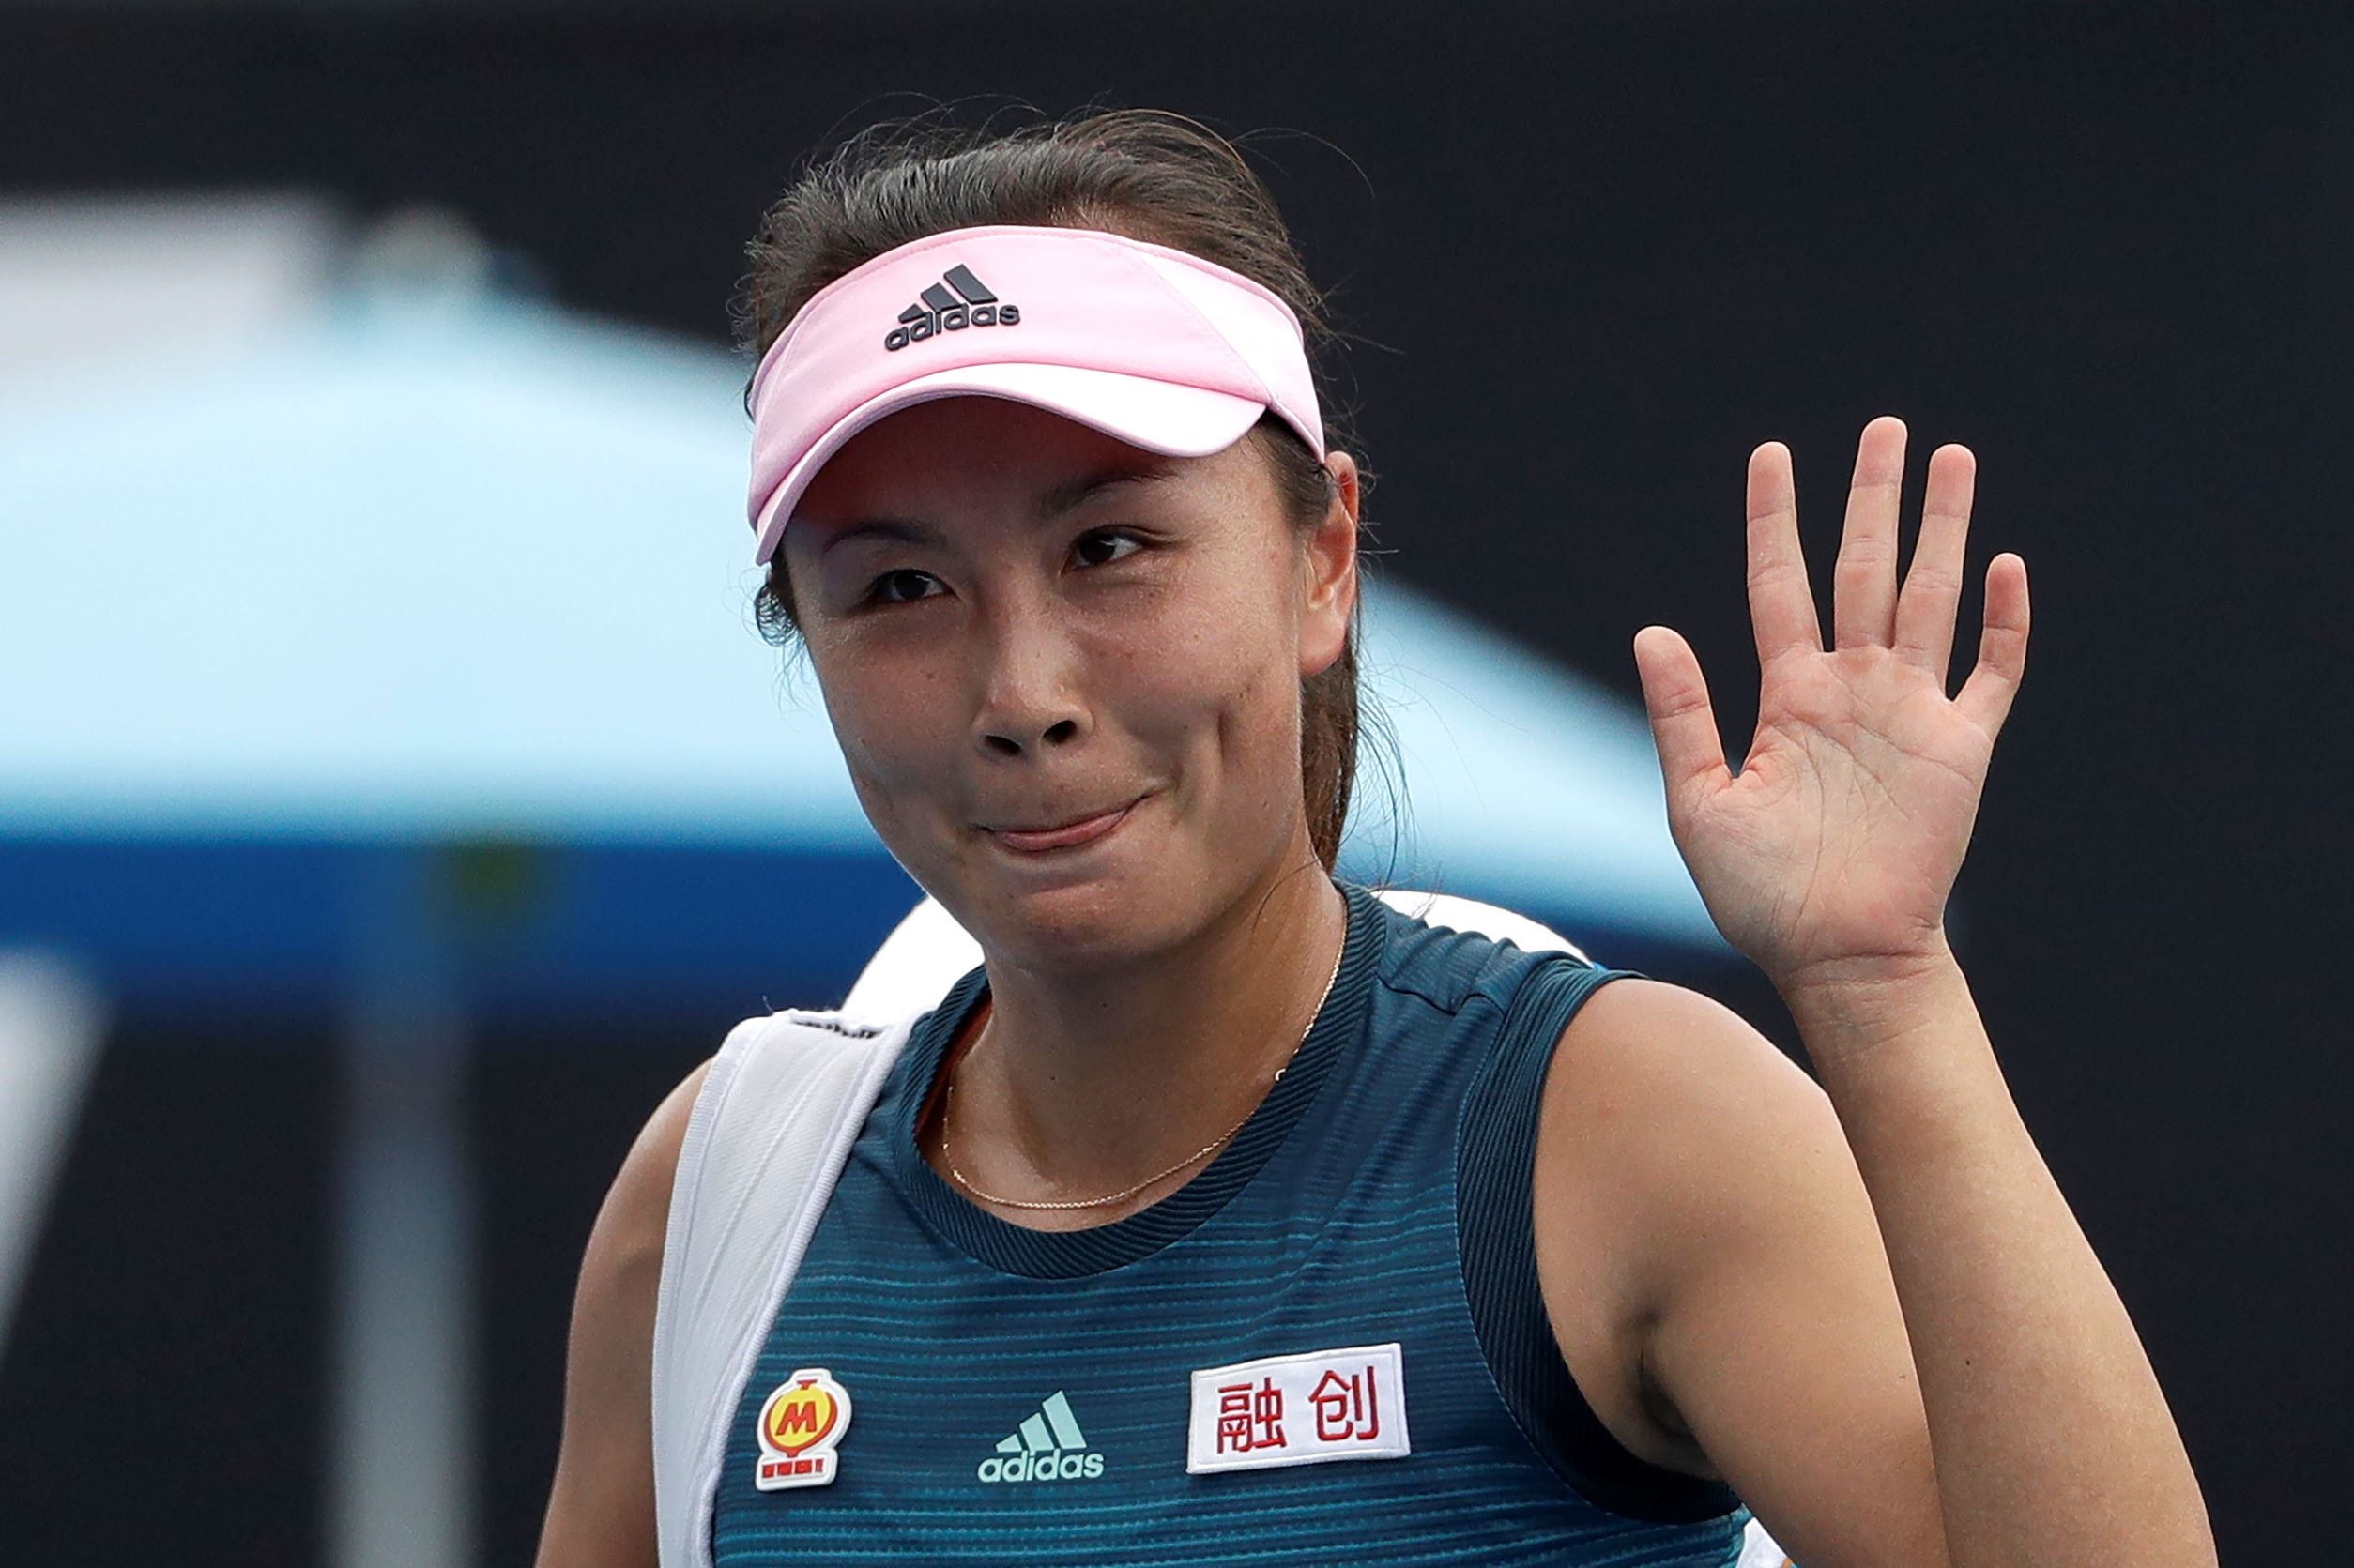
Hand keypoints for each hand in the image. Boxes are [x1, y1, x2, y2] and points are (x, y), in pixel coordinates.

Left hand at [1631, 416, 2029, 992]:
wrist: (1837, 956)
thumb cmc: (1761, 894)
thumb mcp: (1699, 801)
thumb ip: (1681, 713)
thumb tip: (1652, 629)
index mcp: (1788, 696)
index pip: (1779, 585)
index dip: (1774, 520)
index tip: (1771, 454)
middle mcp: (1851, 690)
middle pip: (1864, 570)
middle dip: (1875, 499)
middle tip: (1886, 427)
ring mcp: (1911, 713)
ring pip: (1930, 597)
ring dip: (1942, 530)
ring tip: (1950, 458)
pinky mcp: (1962, 748)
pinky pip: (1992, 673)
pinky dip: (2003, 622)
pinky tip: (2004, 564)